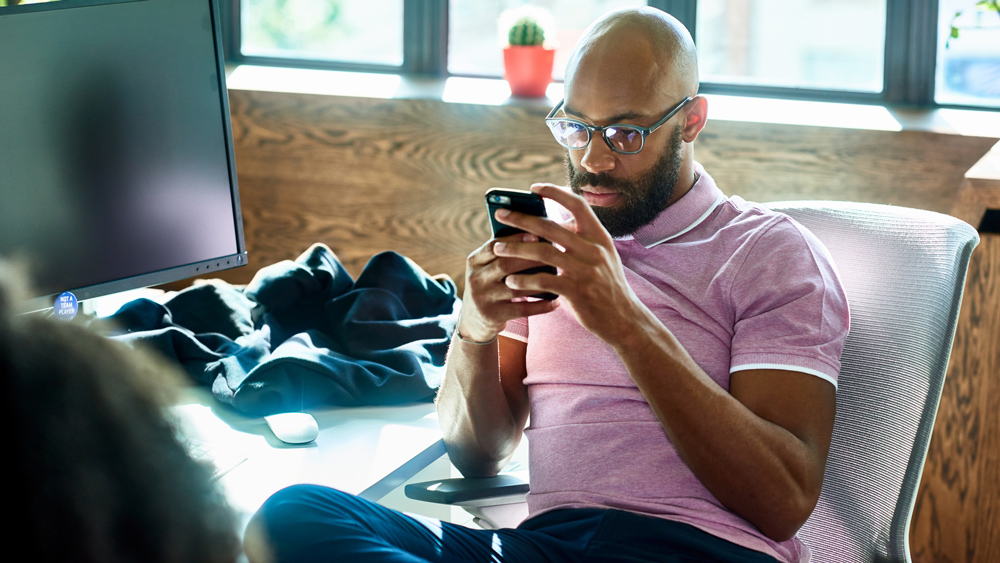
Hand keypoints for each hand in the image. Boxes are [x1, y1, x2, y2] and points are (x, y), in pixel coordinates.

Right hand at [457, 230, 560, 342]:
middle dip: (531, 258)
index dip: (515, 240)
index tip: (537, 235)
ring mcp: (483, 299)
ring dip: (539, 281)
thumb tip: (534, 231)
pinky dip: (541, 305)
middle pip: (505, 265)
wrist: (473, 322)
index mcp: (474, 261)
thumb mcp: (487, 267)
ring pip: (515, 287)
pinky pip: (522, 310)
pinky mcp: (494, 316)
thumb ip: (503, 252)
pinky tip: (556, 301)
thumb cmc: (490, 285)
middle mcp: (475, 279)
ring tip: (559, 275)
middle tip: (554, 253)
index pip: (493, 246)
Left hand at [491, 183, 642, 344]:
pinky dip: (524, 280)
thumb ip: (580, 240)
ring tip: (497, 248)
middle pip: (551, 227)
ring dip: (516, 249)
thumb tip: (547, 224)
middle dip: (521, 218)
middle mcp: (594, 249)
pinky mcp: (577, 291)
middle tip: (500, 214)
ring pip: (543, 252)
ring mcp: (586, 270)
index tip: (534, 188)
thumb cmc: (606, 285)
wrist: (624, 318)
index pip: (578, 204)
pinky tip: (511, 281)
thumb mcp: (601, 256)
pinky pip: (544, 280)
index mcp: (599, 236)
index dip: (555, 192)